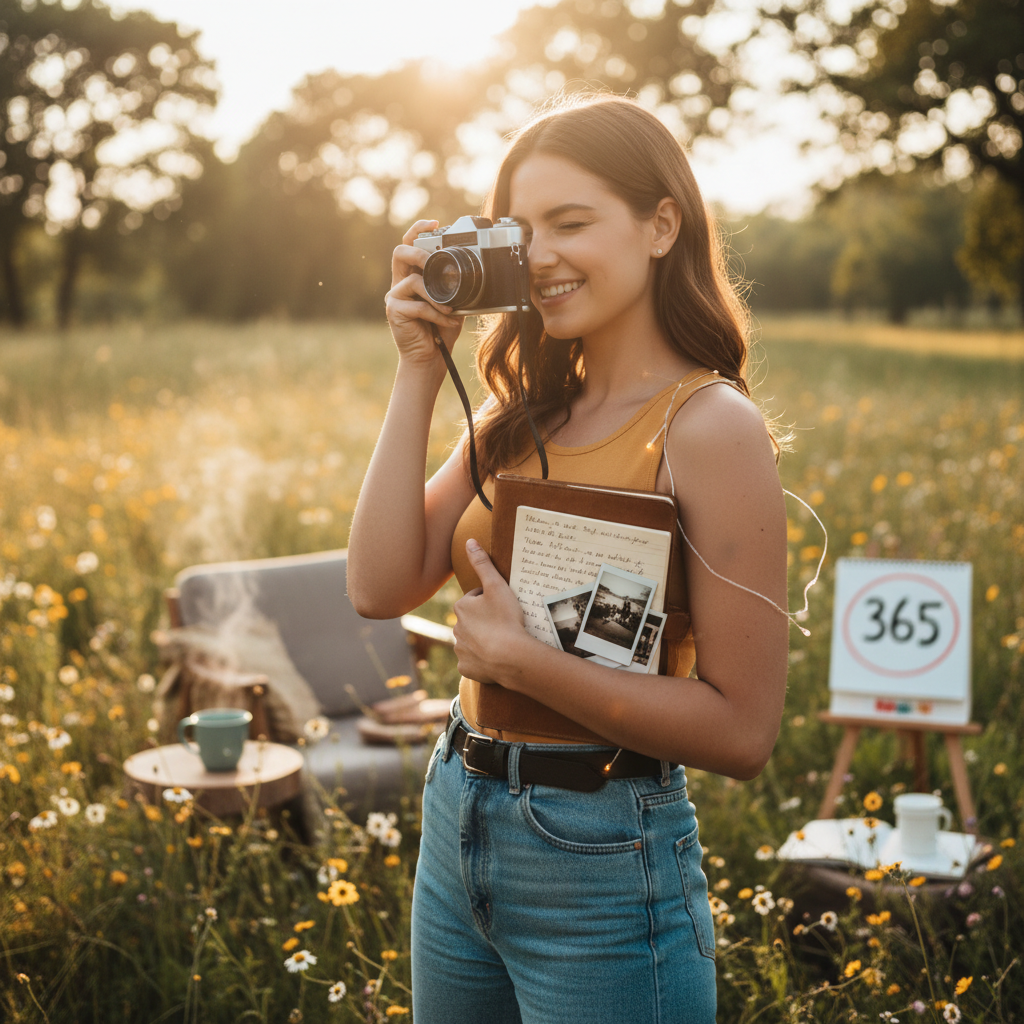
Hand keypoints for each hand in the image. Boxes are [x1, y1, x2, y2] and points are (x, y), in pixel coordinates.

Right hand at [385, 219, 463, 368]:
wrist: (429, 360)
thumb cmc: (440, 332)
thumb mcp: (452, 304)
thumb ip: (454, 287)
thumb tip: (474, 272)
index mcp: (412, 278)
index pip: (409, 246)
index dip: (418, 230)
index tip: (435, 222)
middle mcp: (400, 284)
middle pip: (400, 253)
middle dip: (420, 254)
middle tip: (435, 264)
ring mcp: (394, 297)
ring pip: (413, 282)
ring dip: (436, 296)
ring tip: (450, 309)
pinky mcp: (394, 311)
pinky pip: (418, 305)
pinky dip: (437, 314)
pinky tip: (447, 321)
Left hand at [452, 539, 526, 684]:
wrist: (509, 656)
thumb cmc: (505, 619)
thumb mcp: (497, 586)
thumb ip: (482, 563)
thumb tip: (469, 541)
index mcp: (461, 607)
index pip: (475, 599)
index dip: (490, 600)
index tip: (502, 607)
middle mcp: (455, 628)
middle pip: (472, 620)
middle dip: (484, 620)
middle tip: (504, 623)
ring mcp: (460, 650)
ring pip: (471, 640)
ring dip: (483, 639)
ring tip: (501, 641)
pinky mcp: (465, 668)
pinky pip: (472, 661)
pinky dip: (481, 660)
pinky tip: (494, 658)